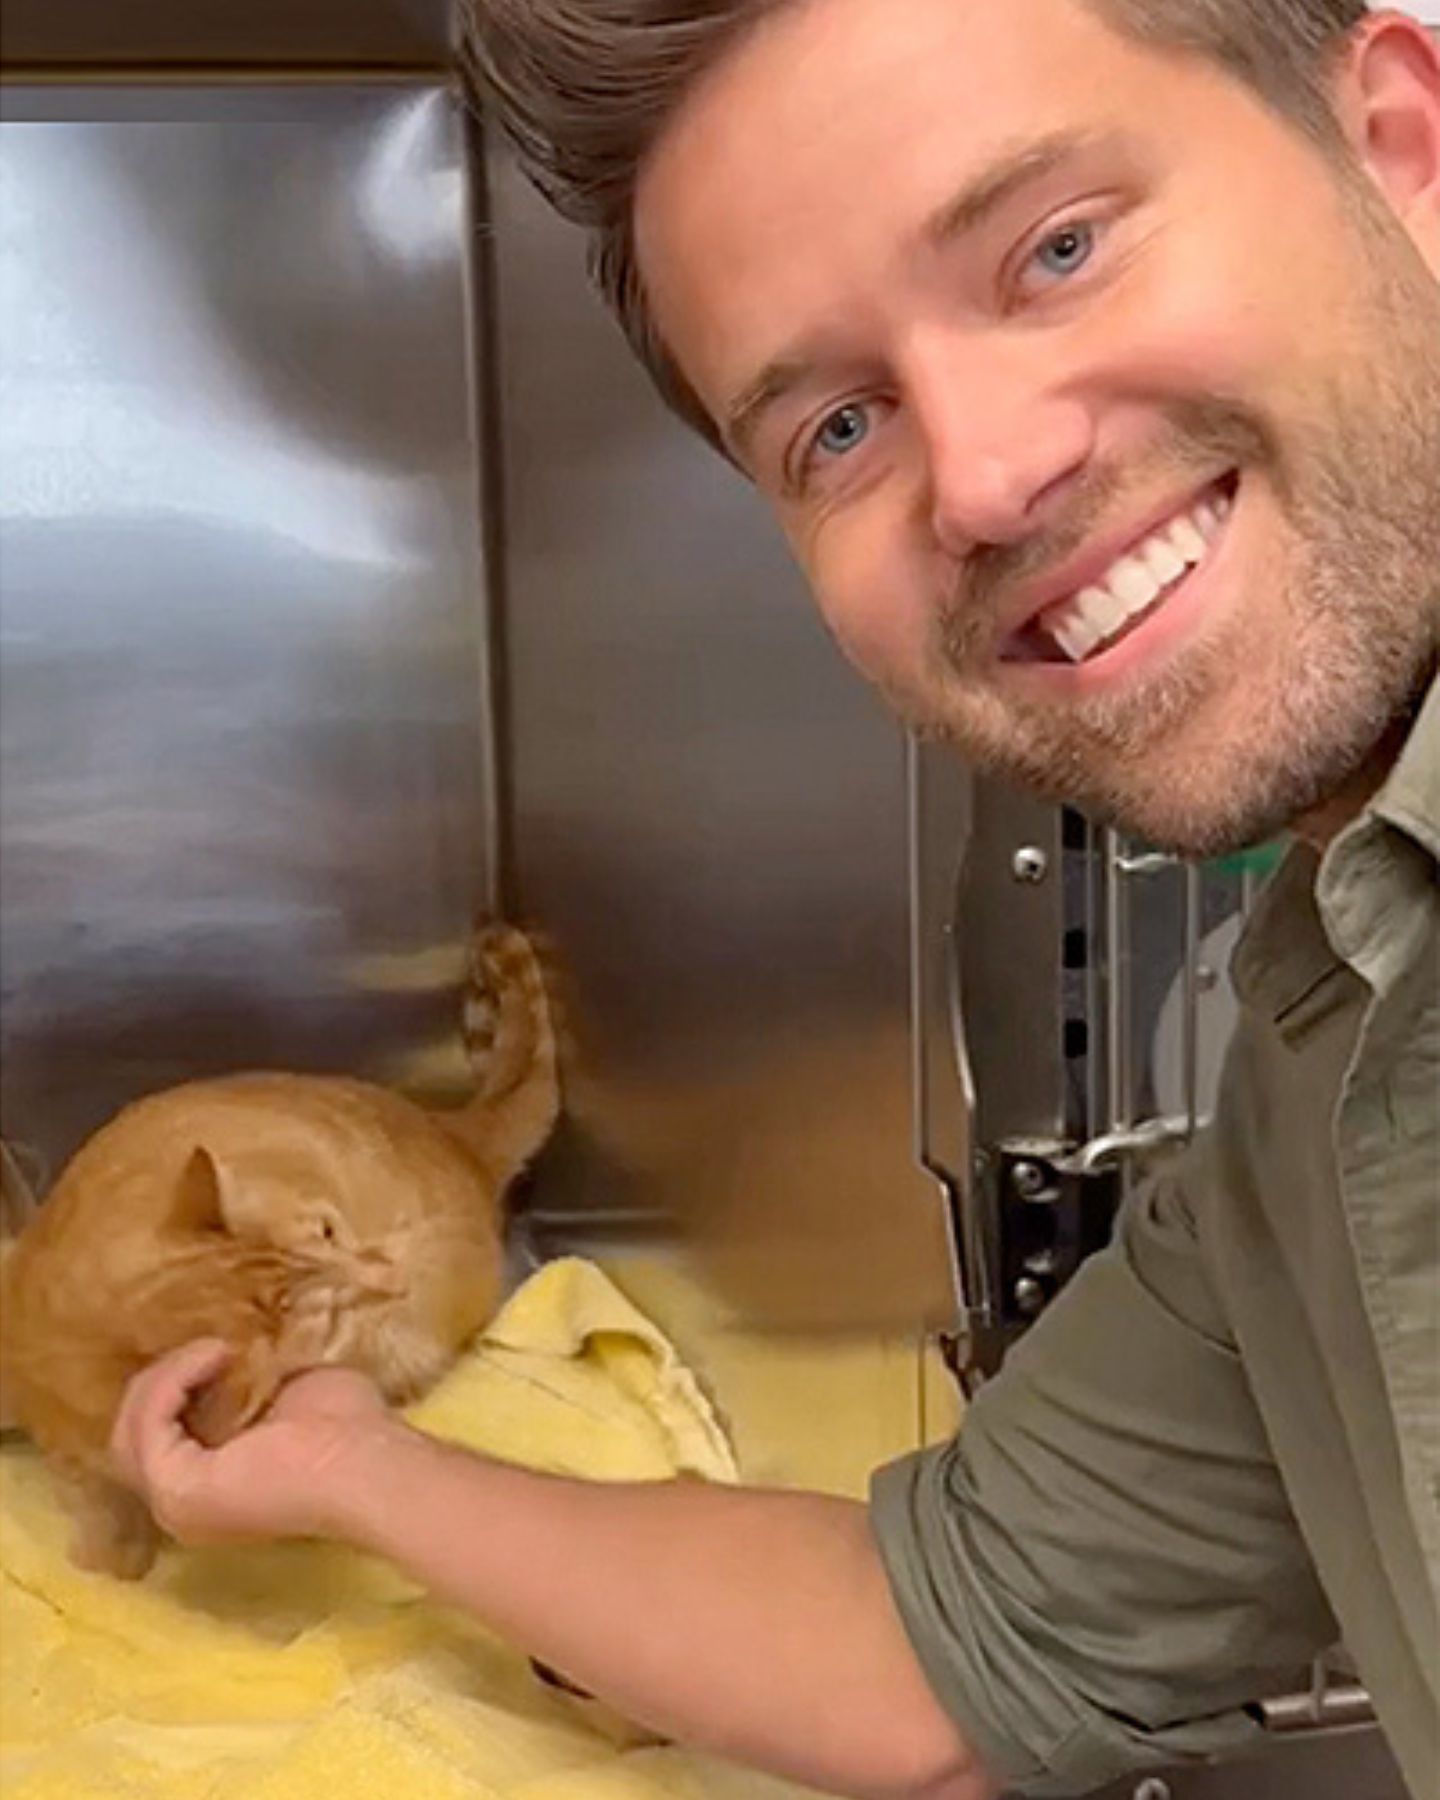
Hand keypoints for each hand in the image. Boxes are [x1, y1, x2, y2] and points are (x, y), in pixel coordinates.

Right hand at [110, 1340, 402, 1546]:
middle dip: (161, 1380)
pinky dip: (172, 1381)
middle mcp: (182, 1508)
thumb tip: (230, 1354)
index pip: (156, 1437)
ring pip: (131, 1430)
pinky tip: (213, 1356)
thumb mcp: (284, 1394)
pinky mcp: (176, 1489)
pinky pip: (147, 1426)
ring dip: (166, 1376)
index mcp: (209, 1488)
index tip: (217, 1352)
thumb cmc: (345, 1430)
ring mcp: (174, 1506)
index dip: (173, 1388)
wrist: (366, 1461)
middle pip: (131, 1435)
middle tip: (210, 1349)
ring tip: (215, 1351)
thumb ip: (247, 1387)